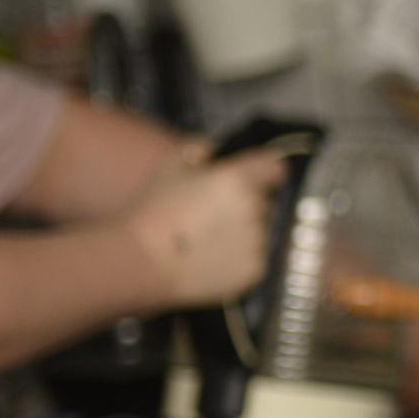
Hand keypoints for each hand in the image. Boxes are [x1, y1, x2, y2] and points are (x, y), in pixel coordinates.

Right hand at [120, 141, 284, 307]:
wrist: (144, 262)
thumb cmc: (154, 210)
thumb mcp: (168, 166)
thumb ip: (194, 148)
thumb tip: (211, 150)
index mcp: (240, 179)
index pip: (274, 168)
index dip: (266, 171)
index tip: (255, 177)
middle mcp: (255, 209)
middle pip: (265, 202)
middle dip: (249, 204)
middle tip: (216, 213)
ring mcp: (258, 242)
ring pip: (261, 231)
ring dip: (246, 231)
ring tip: (210, 238)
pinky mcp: (255, 270)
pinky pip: (256, 257)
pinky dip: (241, 257)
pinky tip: (213, 257)